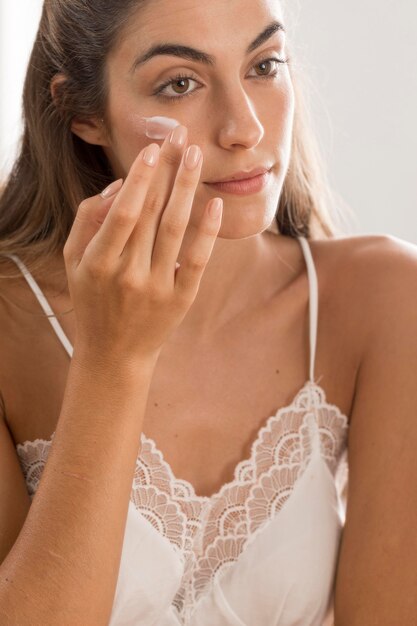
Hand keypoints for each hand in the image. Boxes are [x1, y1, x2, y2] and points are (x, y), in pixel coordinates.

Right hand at [63, 125, 221, 364]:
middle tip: (181, 134)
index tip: (153, 148)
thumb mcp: (74, 262)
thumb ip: (88, 220)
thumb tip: (120, 185)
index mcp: (98, 263)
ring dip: (188, 188)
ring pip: (176, 229)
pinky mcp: (181, 300)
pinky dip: (207, 231)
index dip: (141, 177)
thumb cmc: (93, 300)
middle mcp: (128, 275)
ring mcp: (157, 289)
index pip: (124, 211)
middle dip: (167, 169)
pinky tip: (213, 203)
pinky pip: (197, 261)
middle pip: (153, 212)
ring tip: (196, 155)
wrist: (115, 354)